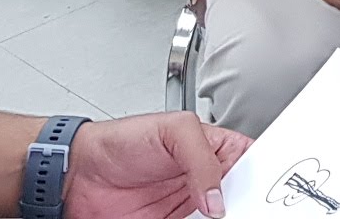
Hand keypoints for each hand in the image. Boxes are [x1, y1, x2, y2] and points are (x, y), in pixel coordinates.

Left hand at [60, 110, 249, 218]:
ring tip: (217, 215)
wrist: (77, 175)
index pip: (252, 163)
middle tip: (237, 208)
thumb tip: (217, 197)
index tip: (262, 189)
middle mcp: (206, 180)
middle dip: (244, 204)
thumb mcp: (172, 131)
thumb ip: (202, 159)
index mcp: (215, 149)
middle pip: (240, 198)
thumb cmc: (120, 140)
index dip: (262, 175)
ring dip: (224, 218)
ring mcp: (190, 207)